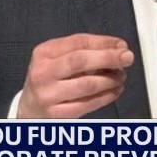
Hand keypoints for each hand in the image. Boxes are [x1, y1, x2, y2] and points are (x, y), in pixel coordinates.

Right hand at [16, 33, 133, 117]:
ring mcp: (48, 95)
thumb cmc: (48, 79)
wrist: (29, 108)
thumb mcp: (56, 58)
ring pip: (87, 84)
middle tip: (127, 58)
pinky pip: (87, 104)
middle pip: (80, 61)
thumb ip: (83, 50)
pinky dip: (105, 96)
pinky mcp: (57, 114)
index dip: (103, 42)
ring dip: (110, 79)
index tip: (121, 45)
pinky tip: (115, 90)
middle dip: (108, 58)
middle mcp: (43, 72)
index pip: (78, 42)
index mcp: (44, 53)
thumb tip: (117, 48)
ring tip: (121, 76)